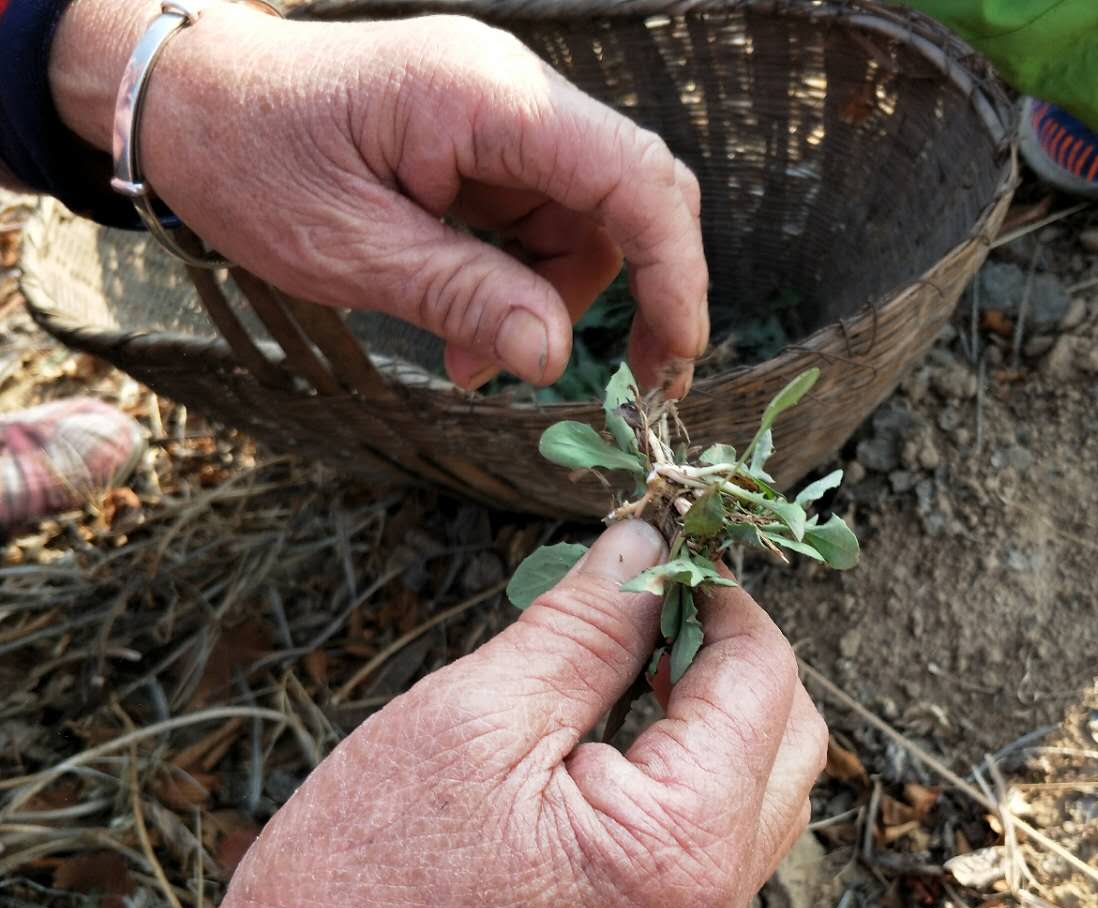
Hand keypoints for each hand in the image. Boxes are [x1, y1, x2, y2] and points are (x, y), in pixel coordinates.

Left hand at [49, 0, 707, 395]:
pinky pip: (540, 225)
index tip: (678, 356)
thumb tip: (555, 355)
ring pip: (589, 222)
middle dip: (644, 294)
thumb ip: (463, 296)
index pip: (632, 176)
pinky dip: (521, 287)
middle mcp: (513, 95)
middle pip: (630, 196)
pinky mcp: (486, 149)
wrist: (185, 100)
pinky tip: (468, 332)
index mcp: (485, 99)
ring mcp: (502, 119)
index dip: (676, 270)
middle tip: (639, 388)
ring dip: (555, 305)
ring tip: (476, 363)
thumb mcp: (351, 249)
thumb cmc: (250, 160)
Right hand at [144, 521, 827, 907]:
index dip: (723, 595)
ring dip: (716, 711)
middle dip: (735, 653)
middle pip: (789, 738)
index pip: (765, 679)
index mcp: (682, 843)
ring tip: (622, 666)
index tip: (666, 550)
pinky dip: (690, 771)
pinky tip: (611, 739)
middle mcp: (713, 903)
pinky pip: (716, 840)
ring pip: (762, 789)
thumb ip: (584, 627)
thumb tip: (646, 547)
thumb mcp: (475, 721)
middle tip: (645, 606)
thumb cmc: (363, 891)